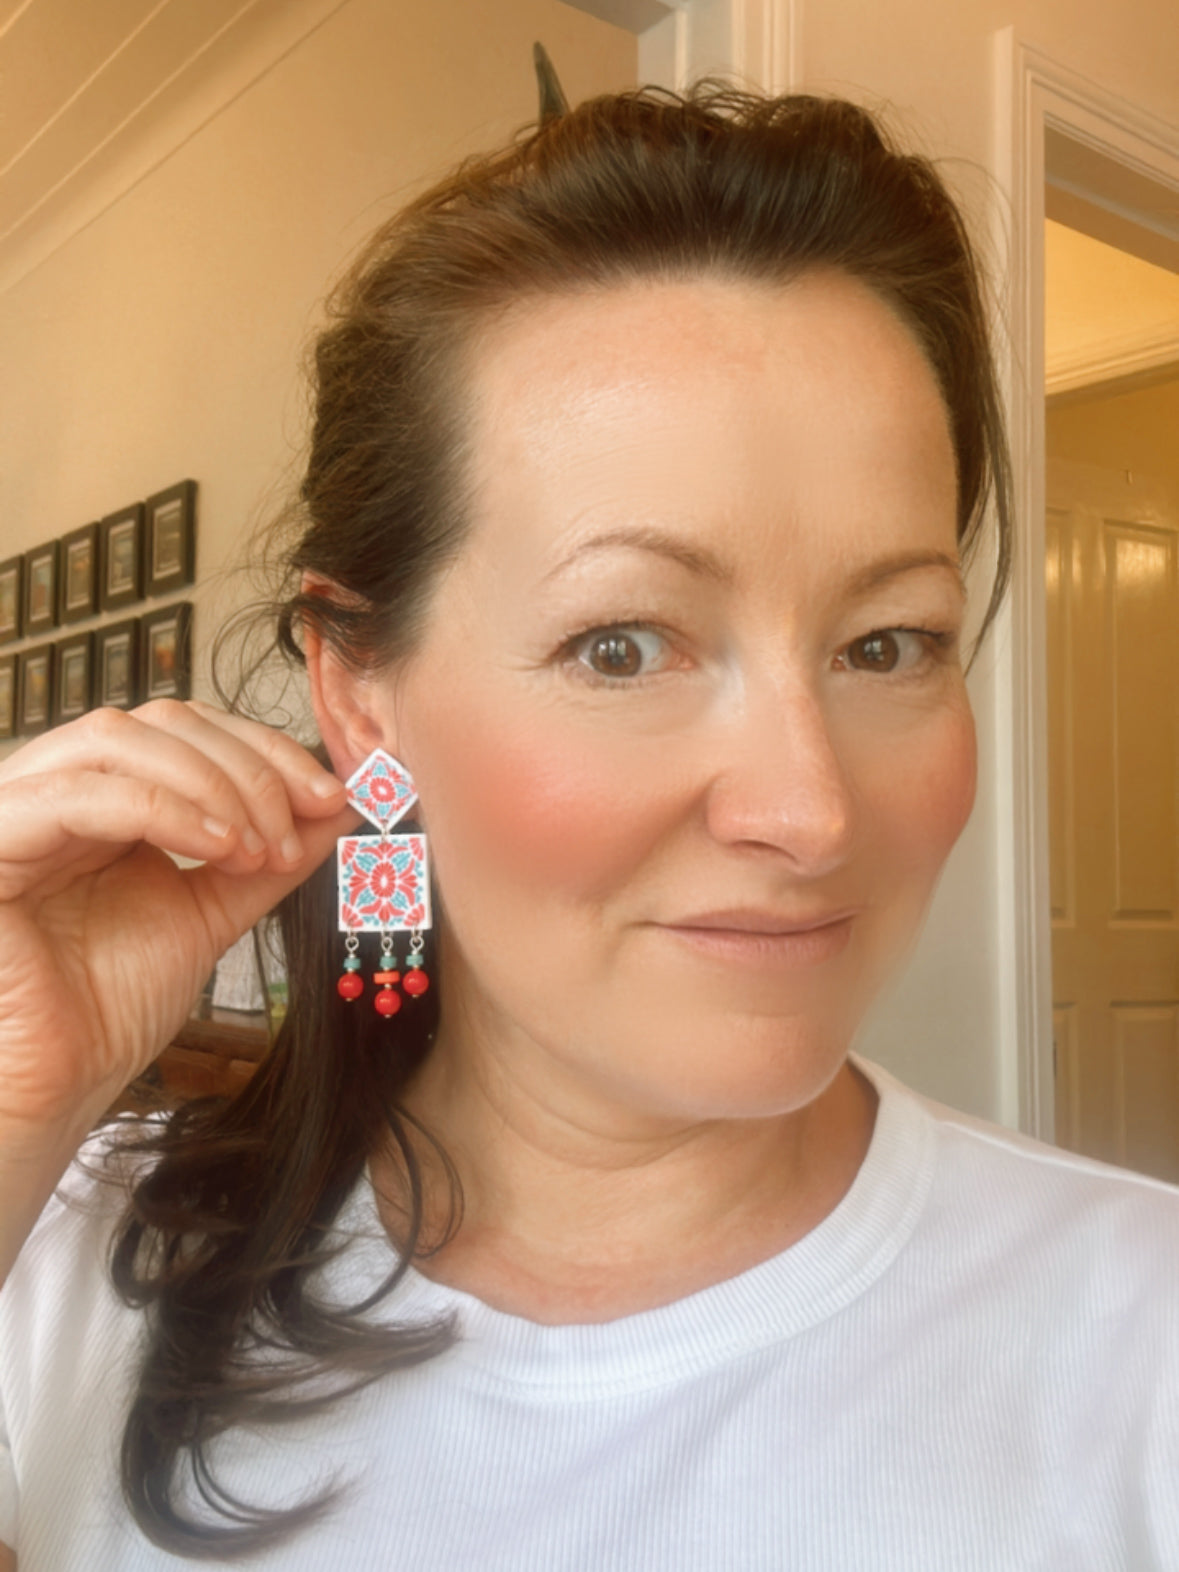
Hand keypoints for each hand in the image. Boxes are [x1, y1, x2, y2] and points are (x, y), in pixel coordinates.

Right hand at [0, 699, 354, 1133]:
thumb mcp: (214, 910)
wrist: (57, 1087)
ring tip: (259, 847)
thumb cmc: (113, 1006)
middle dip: (248, 765)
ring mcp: (13, 809)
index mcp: (104, 796)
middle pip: (159, 721)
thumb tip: (342, 804)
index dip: (265, 750)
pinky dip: (161, 809)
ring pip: (116, 740)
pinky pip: (75, 797)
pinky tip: (220, 848)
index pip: (188, 729)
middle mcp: (54, 788)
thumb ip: (272, 854)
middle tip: (302, 821)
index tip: (333, 796)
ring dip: (211, 783)